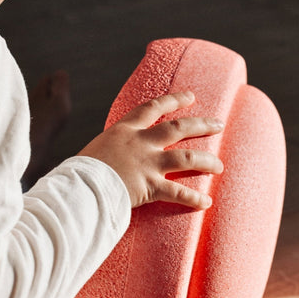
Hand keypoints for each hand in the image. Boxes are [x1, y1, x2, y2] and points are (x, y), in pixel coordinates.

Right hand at [78, 91, 223, 208]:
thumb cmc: (79, 173)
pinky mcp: (150, 186)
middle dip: (201, 125)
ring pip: (186, 157)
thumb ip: (111, 151)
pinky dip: (193, 198)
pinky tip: (206, 201)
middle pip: (178, 128)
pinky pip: (178, 192)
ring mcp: (147, 164)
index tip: (190, 96)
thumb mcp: (95, 151)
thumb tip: (112, 157)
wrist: (78, 188)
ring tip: (220, 166)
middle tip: (218, 124)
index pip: (152, 108)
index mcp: (124, 130)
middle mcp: (140, 143)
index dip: (173, 100)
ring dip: (206, 161)